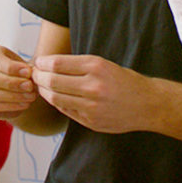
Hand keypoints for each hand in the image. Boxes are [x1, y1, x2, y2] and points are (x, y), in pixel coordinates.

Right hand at [0, 45, 37, 120]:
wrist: (20, 89)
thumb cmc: (22, 73)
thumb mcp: (25, 66)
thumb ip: (27, 69)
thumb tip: (29, 74)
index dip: (11, 66)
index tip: (28, 72)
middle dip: (10, 82)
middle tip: (29, 86)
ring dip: (13, 96)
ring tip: (30, 96)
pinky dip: (11, 106)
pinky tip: (25, 104)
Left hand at [30, 54, 151, 133]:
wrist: (147, 104)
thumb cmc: (125, 81)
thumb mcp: (104, 64)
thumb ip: (78, 65)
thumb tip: (48, 64)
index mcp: (96, 66)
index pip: (57, 63)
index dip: (43, 63)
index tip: (39, 62)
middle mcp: (93, 86)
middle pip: (52, 81)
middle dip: (38, 77)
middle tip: (34, 74)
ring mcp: (91, 106)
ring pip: (55, 98)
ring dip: (43, 91)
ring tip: (40, 86)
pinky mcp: (90, 121)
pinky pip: (65, 110)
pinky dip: (56, 102)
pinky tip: (55, 97)